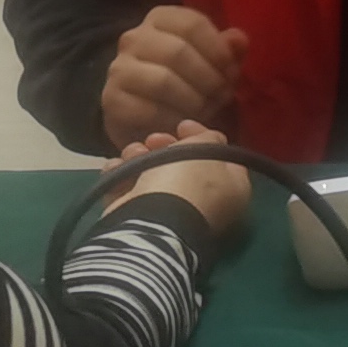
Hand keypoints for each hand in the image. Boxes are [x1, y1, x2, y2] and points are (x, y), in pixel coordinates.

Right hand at [102, 6, 246, 151]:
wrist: (146, 118)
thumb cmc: (187, 84)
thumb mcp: (211, 64)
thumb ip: (227, 51)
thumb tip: (238, 40)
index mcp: (160, 19)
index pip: (192, 23)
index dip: (218, 50)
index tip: (232, 73)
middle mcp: (134, 38)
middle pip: (179, 51)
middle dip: (209, 78)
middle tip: (223, 97)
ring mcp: (119, 68)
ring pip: (163, 80)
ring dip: (194, 100)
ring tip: (207, 112)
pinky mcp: (112, 100)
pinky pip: (148, 110)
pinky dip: (173, 120)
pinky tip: (184, 125)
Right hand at [109, 122, 252, 242]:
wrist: (152, 221)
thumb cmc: (187, 182)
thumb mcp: (206, 149)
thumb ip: (210, 139)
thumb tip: (211, 140)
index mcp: (232, 190)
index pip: (222, 156)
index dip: (201, 136)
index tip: (182, 125)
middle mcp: (206, 204)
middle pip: (184, 165)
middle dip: (164, 146)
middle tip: (153, 139)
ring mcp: (172, 213)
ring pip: (154, 174)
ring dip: (139, 156)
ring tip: (132, 153)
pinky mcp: (141, 219)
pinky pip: (130, 189)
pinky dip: (121, 174)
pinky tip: (115, 166)